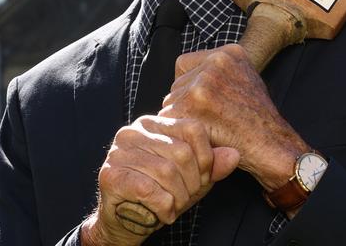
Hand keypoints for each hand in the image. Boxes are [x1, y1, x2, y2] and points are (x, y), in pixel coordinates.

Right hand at [81, 115, 240, 245]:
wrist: (125, 220)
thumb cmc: (159, 193)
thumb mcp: (192, 178)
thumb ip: (211, 166)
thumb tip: (234, 155)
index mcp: (154, 124)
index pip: (193, 128)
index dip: (205, 158)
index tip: (201, 178)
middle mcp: (133, 131)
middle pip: (182, 152)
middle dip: (191, 183)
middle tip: (185, 197)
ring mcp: (118, 152)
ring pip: (166, 172)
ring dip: (178, 198)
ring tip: (173, 206)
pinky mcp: (111, 175)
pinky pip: (149, 190)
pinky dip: (163, 207)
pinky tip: (161, 212)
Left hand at [160, 44, 307, 191]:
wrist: (273, 146)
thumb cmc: (259, 120)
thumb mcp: (246, 80)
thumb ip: (219, 73)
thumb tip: (188, 78)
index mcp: (229, 53)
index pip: (183, 64)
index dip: (188, 87)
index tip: (202, 104)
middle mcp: (216, 61)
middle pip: (176, 85)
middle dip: (185, 104)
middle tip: (209, 122)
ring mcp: (205, 81)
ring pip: (170, 102)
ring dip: (182, 119)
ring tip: (209, 129)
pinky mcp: (195, 102)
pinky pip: (169, 118)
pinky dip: (180, 133)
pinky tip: (201, 138)